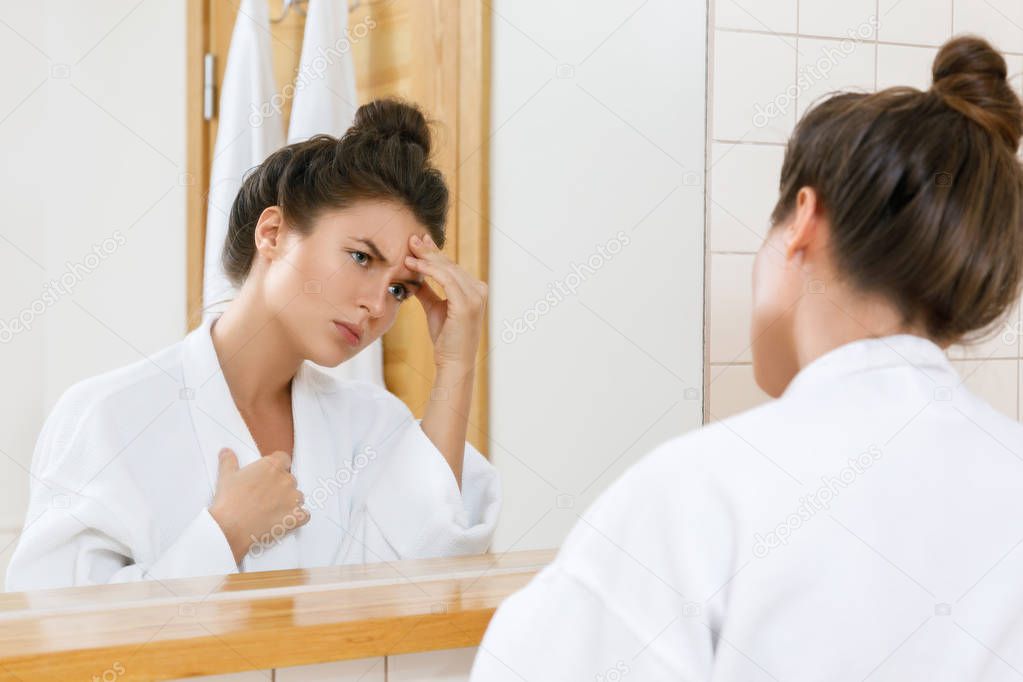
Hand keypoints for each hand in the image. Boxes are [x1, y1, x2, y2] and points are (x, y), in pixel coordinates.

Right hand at [209, 448, 309, 562]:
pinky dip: (297, 518)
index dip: (277, 467)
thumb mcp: (226, 476)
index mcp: (272, 466)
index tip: (269, 475)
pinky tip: (284, 520)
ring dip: (289, 502)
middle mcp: (286, 480)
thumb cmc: (230, 502)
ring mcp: (293, 499)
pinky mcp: (296, 516)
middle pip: (289, 479)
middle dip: (280, 487)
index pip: (283, 459)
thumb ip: (229, 461)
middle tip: (264, 497)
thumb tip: (227, 452)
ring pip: (298, 497)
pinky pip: (304, 515)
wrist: (230, 528)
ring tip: (272, 510)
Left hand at [405, 233, 487, 371]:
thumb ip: (428, 291)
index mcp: (475, 290)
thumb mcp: (435, 309)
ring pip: (447, 269)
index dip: (434, 253)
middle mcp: (479, 290)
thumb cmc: (446, 339)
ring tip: (409, 250)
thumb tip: (414, 277)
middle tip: (411, 239)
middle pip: (450, 265)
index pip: (452, 266)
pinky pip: (445, 279)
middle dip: (429, 251)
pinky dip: (428, 270)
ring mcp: (475, 296)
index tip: (419, 242)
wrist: (454, 362)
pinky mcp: (466, 303)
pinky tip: (414, 265)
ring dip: (426, 258)